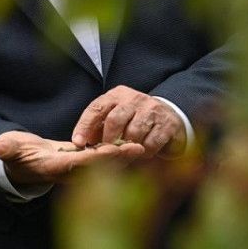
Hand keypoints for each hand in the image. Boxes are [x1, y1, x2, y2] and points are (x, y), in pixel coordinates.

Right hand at [0, 130, 144, 185]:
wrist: (20, 163)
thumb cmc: (14, 155)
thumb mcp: (9, 150)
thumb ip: (6, 149)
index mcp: (55, 168)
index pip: (79, 163)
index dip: (97, 158)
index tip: (114, 152)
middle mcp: (70, 172)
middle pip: (98, 167)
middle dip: (119, 158)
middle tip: (140, 148)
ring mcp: (78, 169)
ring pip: (105, 164)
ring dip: (123, 157)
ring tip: (143, 145)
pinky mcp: (82, 162)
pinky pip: (103, 159)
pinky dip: (117, 153)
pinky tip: (132, 144)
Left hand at [71, 86, 186, 156]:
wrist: (169, 115)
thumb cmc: (134, 119)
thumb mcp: (114, 117)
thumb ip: (98, 127)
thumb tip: (80, 142)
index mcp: (116, 95)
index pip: (96, 108)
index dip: (85, 126)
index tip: (78, 142)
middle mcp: (134, 98)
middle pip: (114, 120)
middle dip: (107, 140)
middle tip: (105, 153)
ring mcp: (152, 109)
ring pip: (133, 132)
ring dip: (127, 148)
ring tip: (125, 153)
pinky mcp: (167, 123)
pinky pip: (151, 142)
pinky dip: (144, 152)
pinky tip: (142, 153)